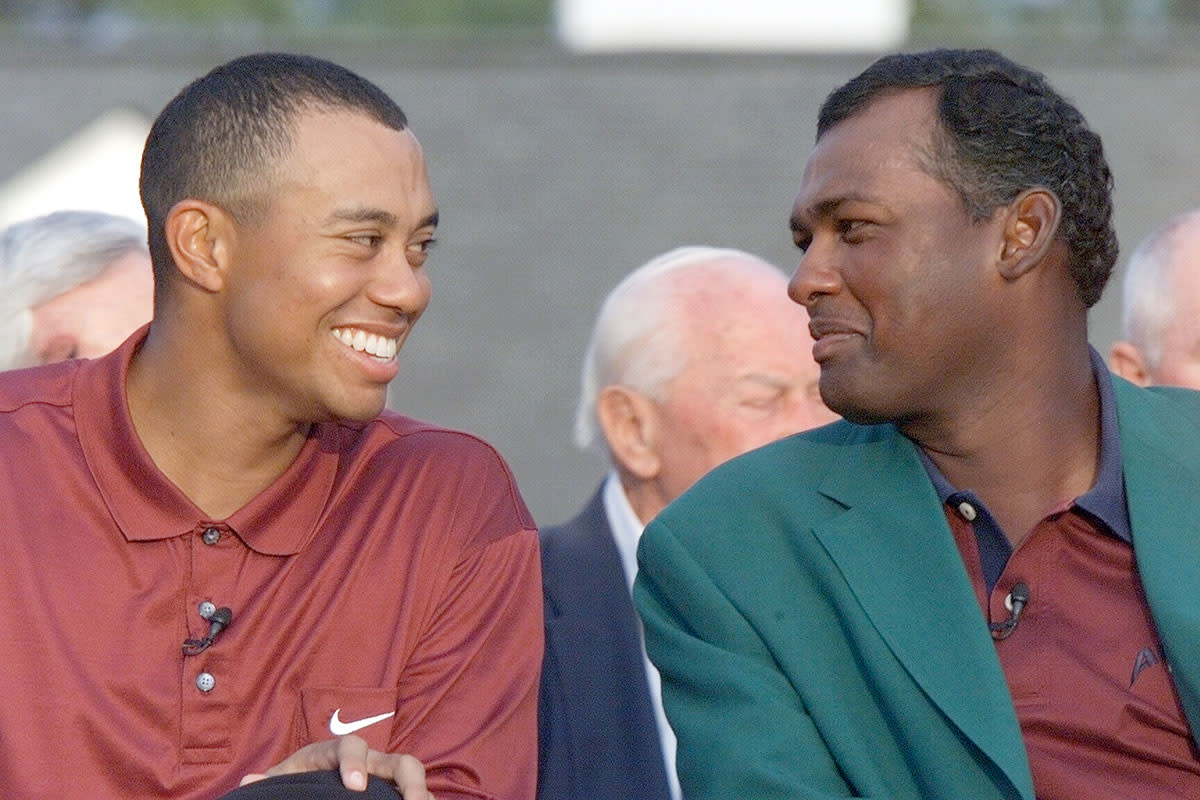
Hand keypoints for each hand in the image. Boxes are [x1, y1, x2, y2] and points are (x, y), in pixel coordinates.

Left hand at [239, 735, 433, 797]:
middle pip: (401, 761)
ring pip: (416, 781)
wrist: (313, 781)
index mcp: (338, 752)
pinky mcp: (396, 794)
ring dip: (423, 795)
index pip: (353, 745)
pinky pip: (418, 796)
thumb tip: (248, 781)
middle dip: (410, 781)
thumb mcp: (285, 779)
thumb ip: (271, 782)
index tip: (355, 787)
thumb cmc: (300, 779)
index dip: (356, 762)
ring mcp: (388, 778)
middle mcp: (372, 761)